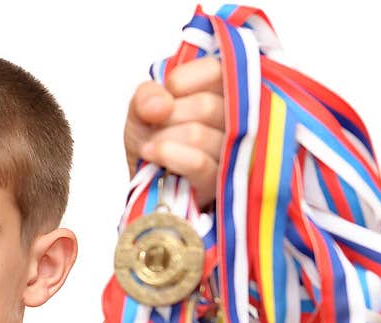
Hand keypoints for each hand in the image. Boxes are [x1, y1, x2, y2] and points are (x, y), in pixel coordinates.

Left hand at [123, 56, 224, 209]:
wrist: (151, 192)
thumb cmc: (155, 147)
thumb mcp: (142, 114)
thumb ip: (146, 96)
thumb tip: (162, 102)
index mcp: (223, 94)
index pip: (217, 71)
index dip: (183, 80)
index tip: (167, 94)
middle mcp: (237, 121)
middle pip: (206, 105)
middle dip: (168, 116)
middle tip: (155, 128)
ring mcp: (234, 155)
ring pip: (198, 134)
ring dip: (164, 138)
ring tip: (151, 147)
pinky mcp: (222, 184)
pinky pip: (198, 163)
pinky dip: (167, 154)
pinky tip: (151, 153)